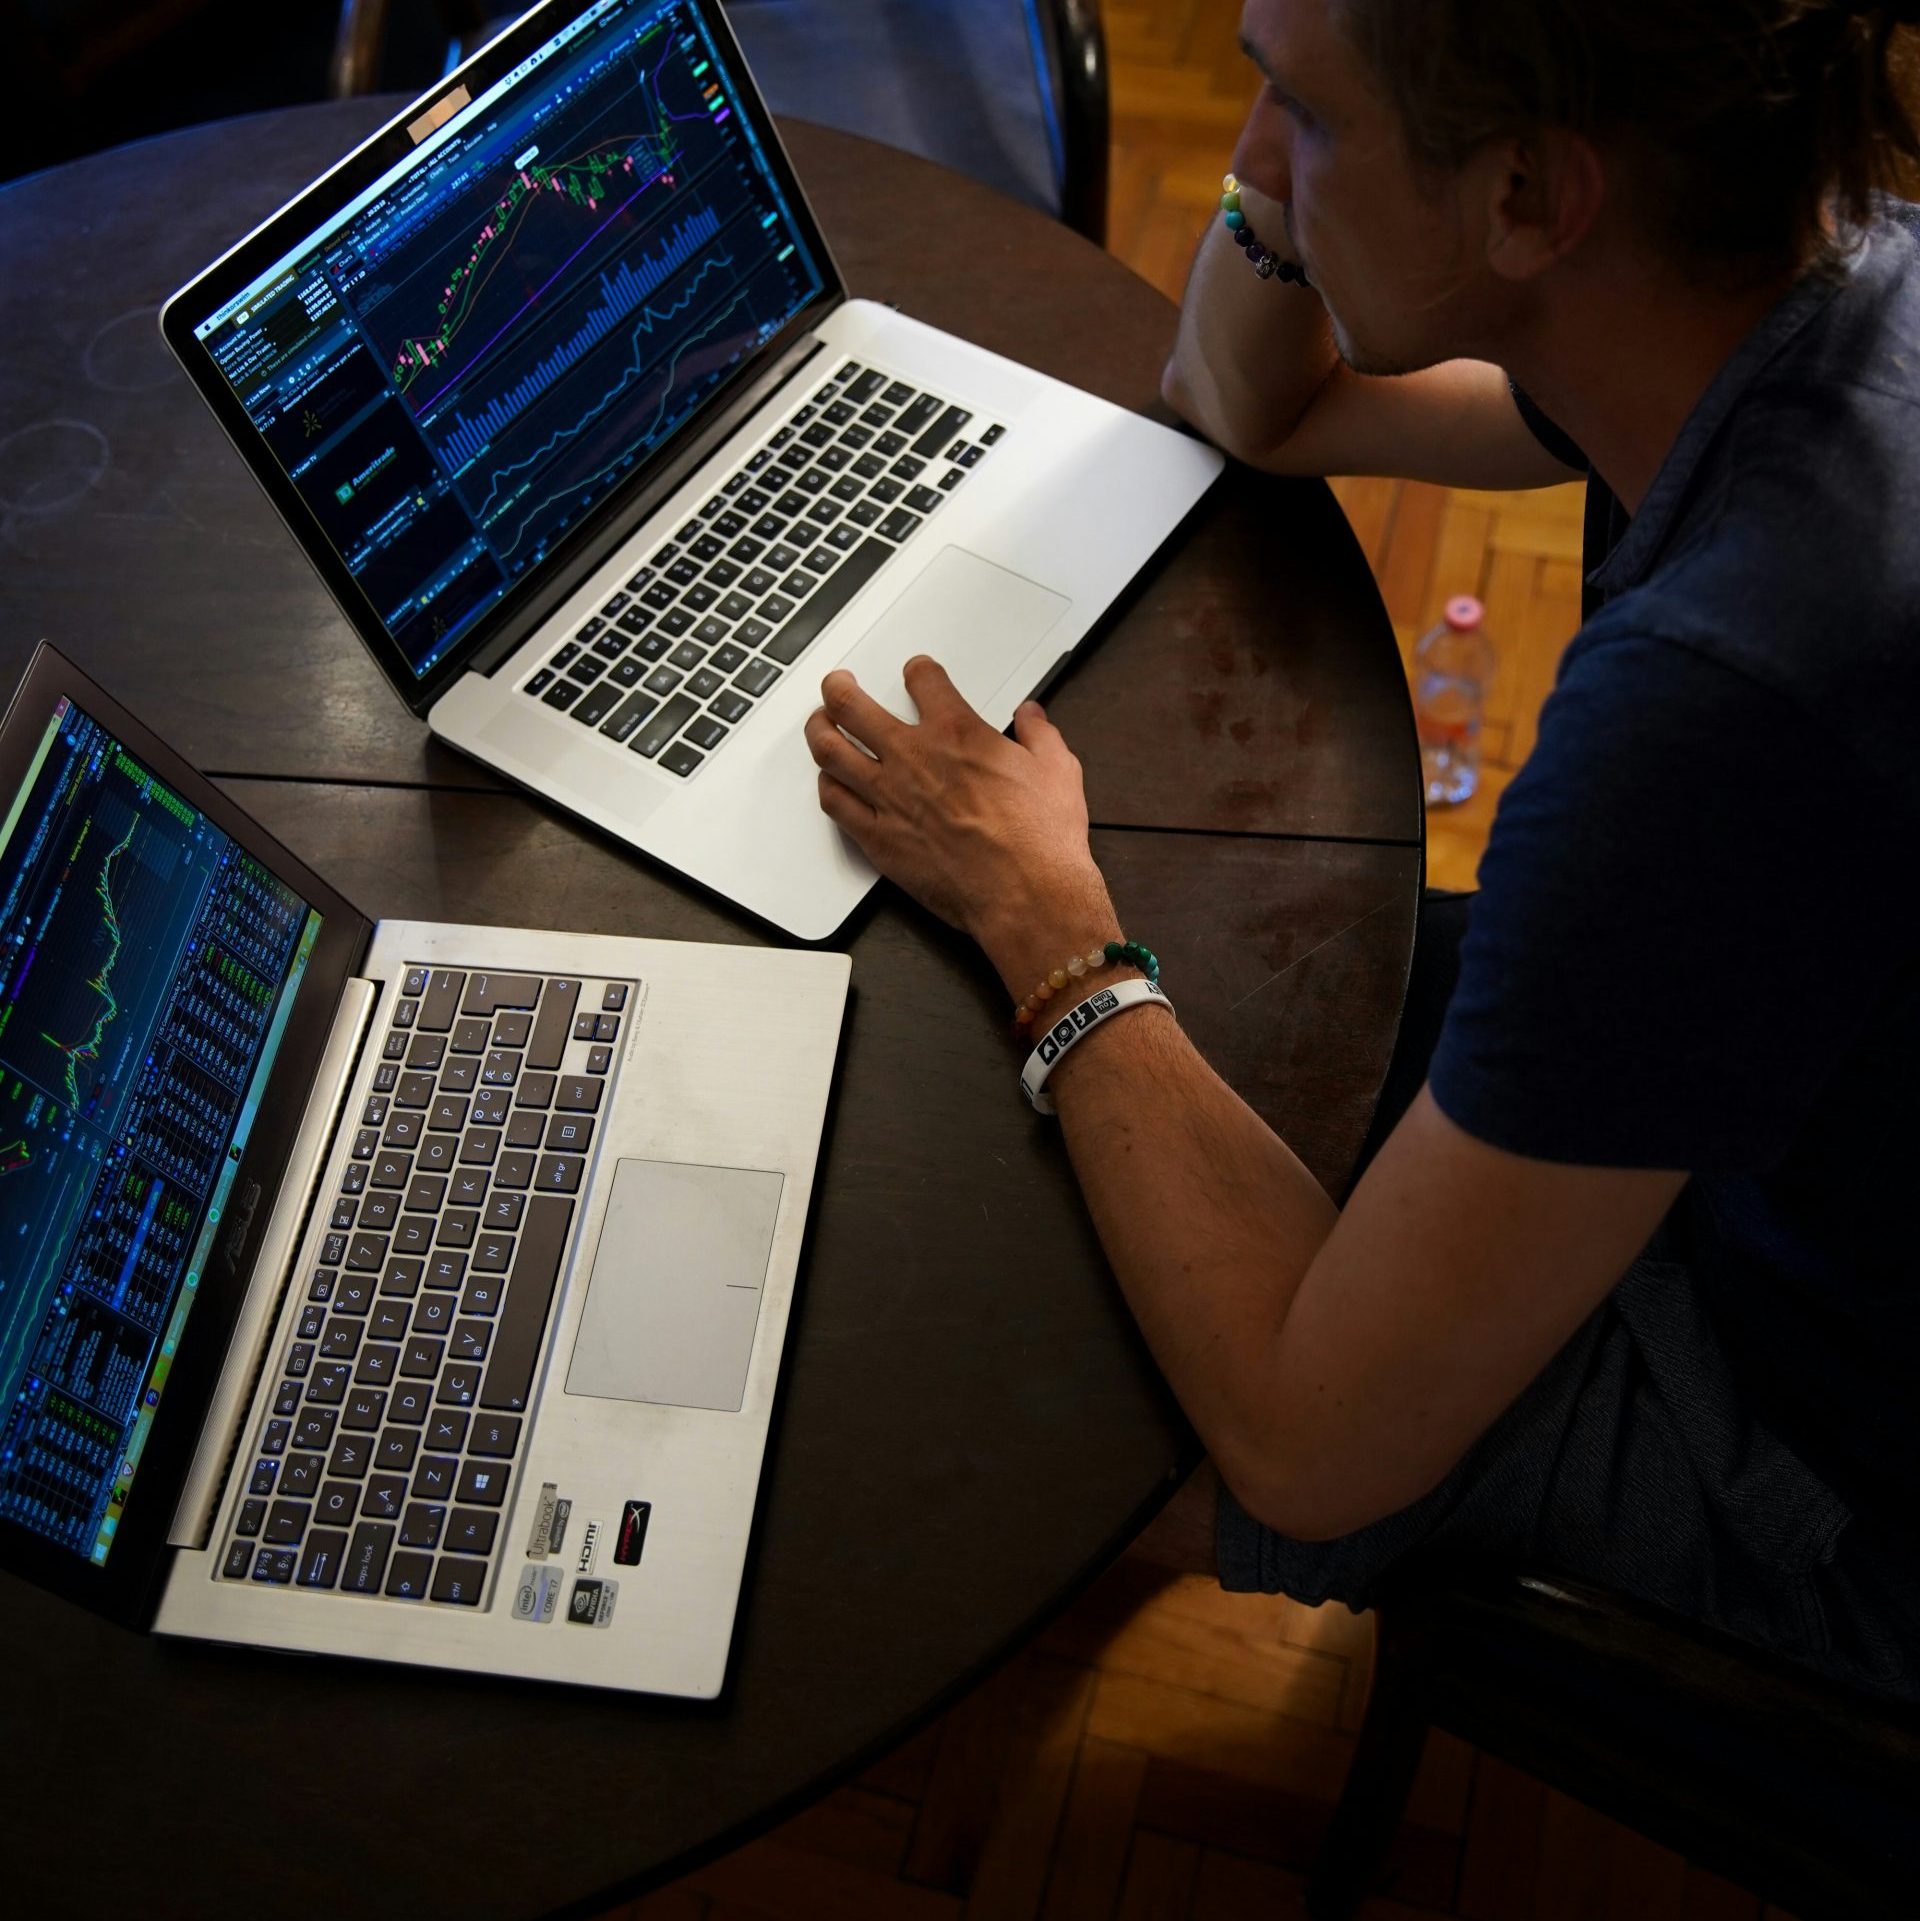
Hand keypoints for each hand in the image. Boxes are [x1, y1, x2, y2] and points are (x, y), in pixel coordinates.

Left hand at [804, 658, 1120, 996]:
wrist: (1026, 894)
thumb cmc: (1041, 839)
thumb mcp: (1057, 769)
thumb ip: (1039, 734)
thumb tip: (1030, 716)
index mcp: (957, 732)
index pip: (923, 681)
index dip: (918, 671)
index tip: (917, 672)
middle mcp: (913, 758)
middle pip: (852, 706)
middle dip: (839, 688)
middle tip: (837, 685)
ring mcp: (889, 798)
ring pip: (830, 752)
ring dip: (819, 730)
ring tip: (819, 724)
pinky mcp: (878, 839)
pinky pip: (836, 804)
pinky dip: (827, 787)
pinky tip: (829, 783)